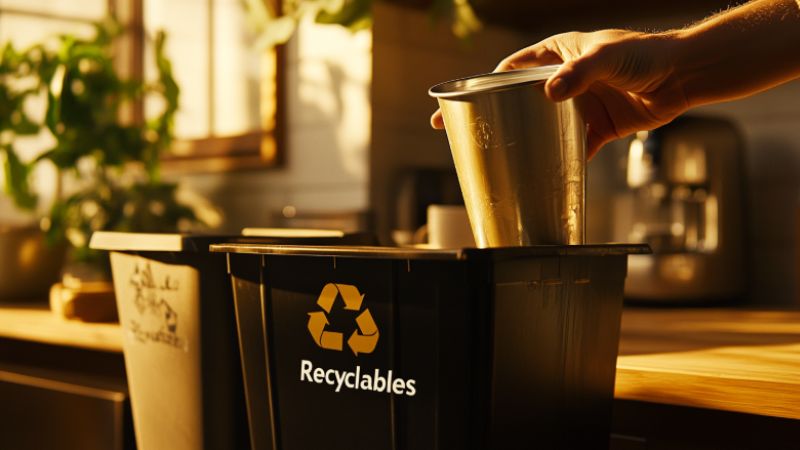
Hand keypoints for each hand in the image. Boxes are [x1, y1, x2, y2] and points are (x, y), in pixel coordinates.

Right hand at [431, 30, 690, 157]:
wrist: (683, 76)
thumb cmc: (644, 54)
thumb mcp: (605, 56)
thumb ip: (578, 73)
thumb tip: (550, 95)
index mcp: (556, 54)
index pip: (510, 69)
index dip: (481, 84)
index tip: (456, 100)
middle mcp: (563, 81)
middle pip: (518, 101)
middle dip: (492, 117)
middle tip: (461, 135)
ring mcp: (577, 106)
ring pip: (541, 128)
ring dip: (523, 143)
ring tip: (496, 160)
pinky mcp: (596, 128)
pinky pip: (571, 148)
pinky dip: (559, 162)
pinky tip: (542, 175)